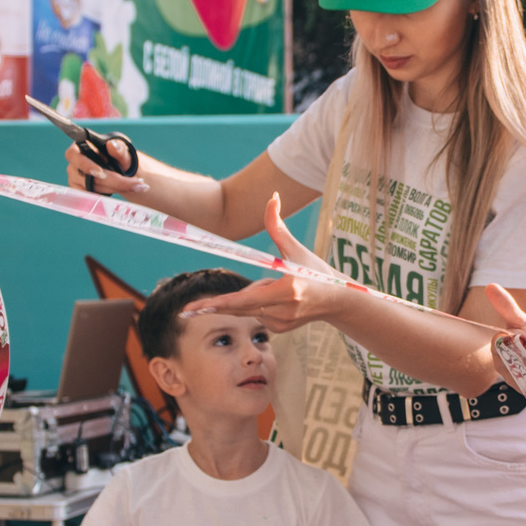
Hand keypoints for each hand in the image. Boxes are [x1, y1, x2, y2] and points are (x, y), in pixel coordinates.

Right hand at [59, 137, 141, 196]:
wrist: (123, 170)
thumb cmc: (119, 156)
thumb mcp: (123, 151)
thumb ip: (119, 149)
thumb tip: (111, 145)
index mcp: (79, 147)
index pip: (73, 155)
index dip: (85, 165)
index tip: (101, 173)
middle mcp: (74, 164)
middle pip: (88, 177)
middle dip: (114, 181)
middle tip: (137, 183)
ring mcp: (75, 179)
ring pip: (93, 189)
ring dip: (116, 189)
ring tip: (137, 186)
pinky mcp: (81, 192)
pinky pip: (92, 198)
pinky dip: (109, 197)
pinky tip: (124, 191)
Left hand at [183, 196, 351, 332]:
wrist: (338, 301)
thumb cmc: (316, 271)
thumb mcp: (297, 249)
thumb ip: (278, 225)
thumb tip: (272, 196)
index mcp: (288, 289)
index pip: (247, 298)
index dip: (223, 303)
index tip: (201, 307)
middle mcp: (284, 309)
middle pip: (240, 307)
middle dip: (215, 307)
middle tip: (187, 311)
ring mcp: (282, 322)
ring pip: (249, 309)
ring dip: (248, 298)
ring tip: (275, 288)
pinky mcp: (281, 329)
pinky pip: (258, 315)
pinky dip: (258, 305)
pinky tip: (278, 299)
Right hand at [477, 283, 525, 379]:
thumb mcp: (524, 322)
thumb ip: (507, 307)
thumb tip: (489, 285)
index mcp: (499, 347)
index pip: (497, 343)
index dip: (515, 341)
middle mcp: (502, 364)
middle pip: (510, 358)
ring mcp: (513, 379)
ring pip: (522, 370)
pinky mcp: (524, 390)